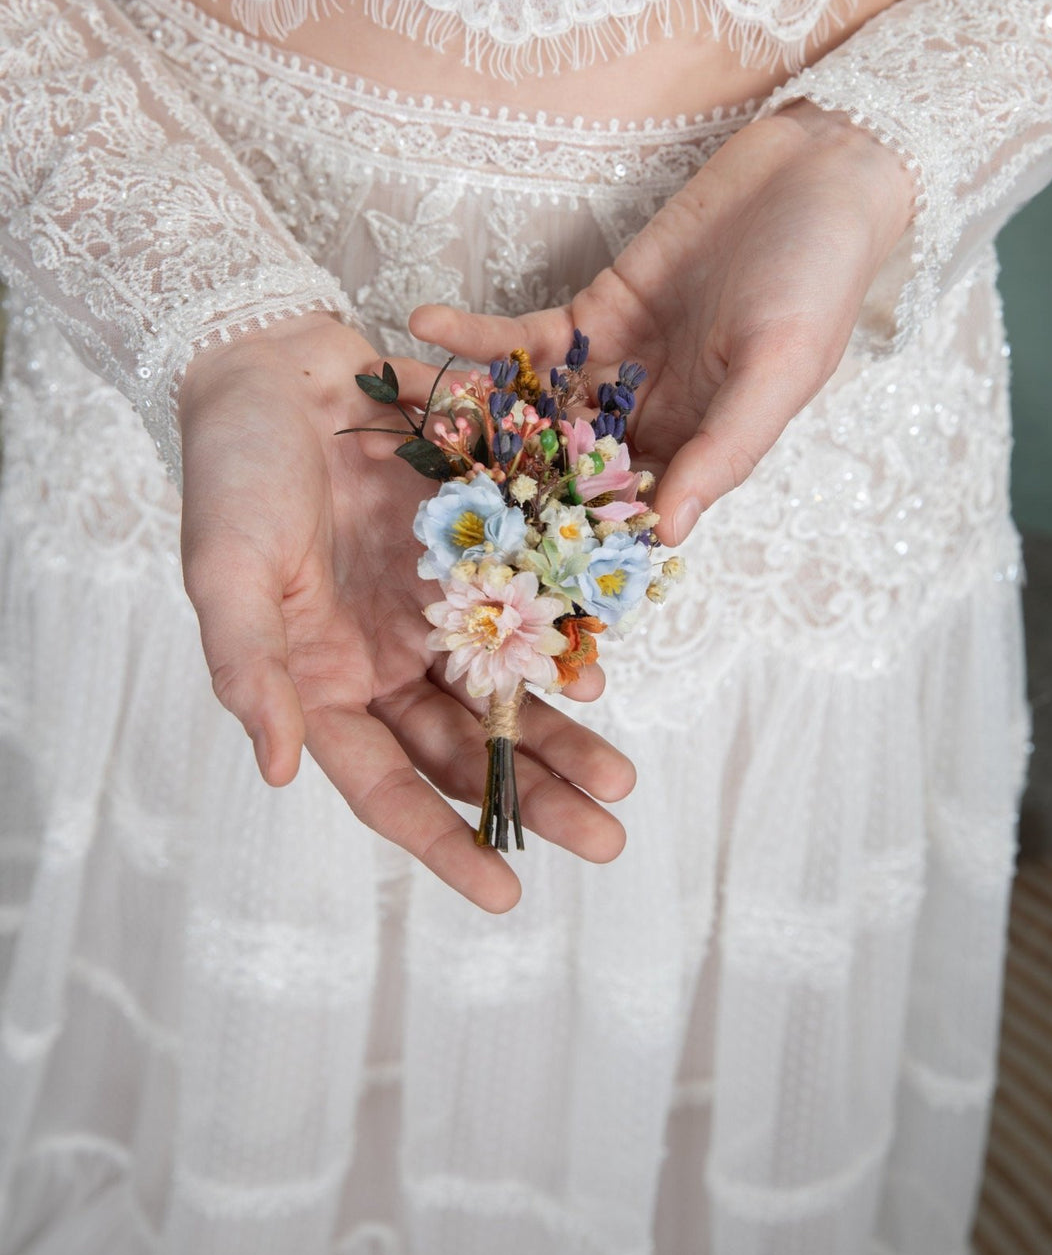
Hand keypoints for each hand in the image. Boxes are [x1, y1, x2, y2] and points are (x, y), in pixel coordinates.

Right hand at [177, 314, 633, 912]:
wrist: (271, 360)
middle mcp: (385, 654)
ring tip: (624, 780)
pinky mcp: (473, 545)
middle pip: (467, 744)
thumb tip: (279, 771)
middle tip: (605, 838)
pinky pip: (530, 601)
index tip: (507, 894)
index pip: (387, 784)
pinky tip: (602, 667)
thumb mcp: (225, 571)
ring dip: (564, 733)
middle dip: (534, 794)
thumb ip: (249, 669)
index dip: (444, 841)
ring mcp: (433, 601)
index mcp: (324, 678)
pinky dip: (565, 636)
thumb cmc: (232, 469)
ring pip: (508, 687)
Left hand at [409, 102, 914, 544]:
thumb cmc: (817, 280)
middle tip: (408, 486)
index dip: (558, 542)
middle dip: (484, 478)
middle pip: (553, 470)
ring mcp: (610, 371)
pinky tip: (423, 323)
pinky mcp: (589, 314)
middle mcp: (645, 425)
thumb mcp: (780, 371)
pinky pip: (519, 335)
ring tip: (396, 401)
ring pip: (524, 407)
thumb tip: (669, 535)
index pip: (617, 517)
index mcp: (694, 455)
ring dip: (462, 405)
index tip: (493, 564)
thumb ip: (724, 450)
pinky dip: (474, 332)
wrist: (813, 175)